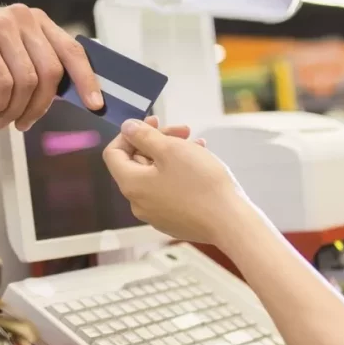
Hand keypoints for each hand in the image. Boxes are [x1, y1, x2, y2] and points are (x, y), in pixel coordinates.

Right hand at [0, 4, 102, 130]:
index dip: (87, 79)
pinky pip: (4, 83)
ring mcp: (3, 27)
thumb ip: (40, 70)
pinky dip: (0, 104)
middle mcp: (24, 19)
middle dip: (41, 106)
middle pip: (51, 72)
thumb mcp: (14, 59)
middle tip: (25, 124)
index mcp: (38, 22)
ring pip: (28, 81)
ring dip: (17, 109)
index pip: (73, 51)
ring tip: (4, 120)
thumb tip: (69, 96)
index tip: (95, 104)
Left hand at [103, 118, 249, 244]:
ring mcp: (155, 214)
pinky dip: (179, 173)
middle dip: (158, 141)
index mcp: (131, 184)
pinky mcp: (173, 220)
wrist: (230, 222)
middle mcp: (138, 202)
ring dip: (173, 155)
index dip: (130, 134)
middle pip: (137, 163)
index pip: (113, 154)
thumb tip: (126, 128)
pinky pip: (168, 190)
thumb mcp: (170, 149)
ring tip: (197, 144)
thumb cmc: (200, 183)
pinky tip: (200, 163)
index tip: (153, 122)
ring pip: (156, 175)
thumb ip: (144, 136)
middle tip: (183, 130)